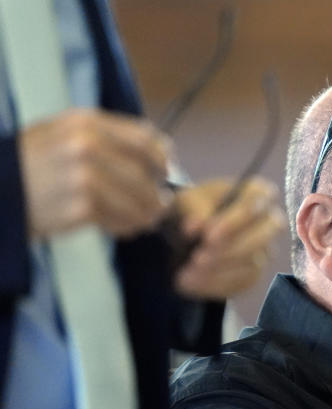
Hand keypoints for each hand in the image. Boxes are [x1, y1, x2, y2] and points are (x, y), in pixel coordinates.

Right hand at [19, 108, 171, 238]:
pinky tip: (121, 228)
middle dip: (157, 194)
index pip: (143, 138)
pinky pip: (121, 220)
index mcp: (85, 122)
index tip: (165, 172)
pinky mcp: (82, 207)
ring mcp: (85, 177)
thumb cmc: (31, 164)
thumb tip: (159, 152)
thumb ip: (106, 138)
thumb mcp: (61, 133)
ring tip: (143, 220)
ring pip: (138, 200)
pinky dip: (127, 227)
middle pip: (145, 174)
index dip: (161, 158)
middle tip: (158, 206)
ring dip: (146, 215)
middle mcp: (87, 145)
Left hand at [173, 177, 283, 299]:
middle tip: (200, 257)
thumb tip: (197, 226)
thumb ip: (194, 208)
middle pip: (263, 236)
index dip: (235, 220)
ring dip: (218, 269)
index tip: (208, 234)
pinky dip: (214, 284)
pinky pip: (241, 282)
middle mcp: (268, 222)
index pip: (258, 204)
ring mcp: (264, 251)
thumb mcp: (188, 199)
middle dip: (232, 249)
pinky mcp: (254, 274)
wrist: (187, 231)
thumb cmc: (194, 207)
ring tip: (187, 271)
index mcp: (257, 193)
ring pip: (252, 263)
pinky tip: (190, 281)